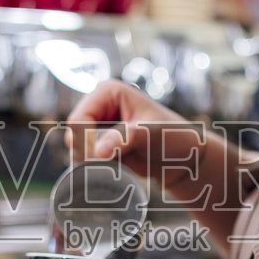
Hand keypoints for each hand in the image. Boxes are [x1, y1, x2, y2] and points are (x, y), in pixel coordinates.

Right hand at [63, 80, 204, 183]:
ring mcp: (98, 124)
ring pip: (77, 147)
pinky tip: (116, 167)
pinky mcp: (100, 142)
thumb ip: (124, 139)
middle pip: (74, 133)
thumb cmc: (173, 137)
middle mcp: (99, 105)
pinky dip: (95, 165)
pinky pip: (85, 157)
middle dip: (87, 152)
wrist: (184, 158)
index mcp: (108, 92)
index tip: (101, 159)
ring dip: (91, 160)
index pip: (79, 119)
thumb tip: (97, 151)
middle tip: (111, 163)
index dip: (85, 141)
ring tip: (118, 163)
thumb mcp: (151, 135)